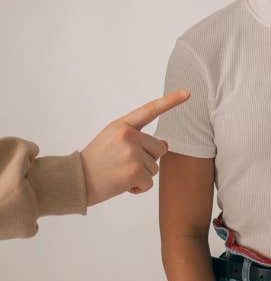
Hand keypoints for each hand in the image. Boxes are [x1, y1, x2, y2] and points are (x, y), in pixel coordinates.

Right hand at [79, 88, 189, 205]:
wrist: (73, 180)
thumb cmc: (95, 161)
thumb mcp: (113, 140)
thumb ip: (139, 139)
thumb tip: (166, 145)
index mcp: (122, 125)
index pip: (150, 110)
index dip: (171, 100)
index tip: (188, 92)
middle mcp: (128, 135)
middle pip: (159, 148)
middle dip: (147, 159)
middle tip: (123, 164)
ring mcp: (132, 153)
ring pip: (155, 167)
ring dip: (141, 175)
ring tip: (119, 173)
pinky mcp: (134, 172)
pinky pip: (149, 183)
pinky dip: (138, 188)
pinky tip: (121, 185)